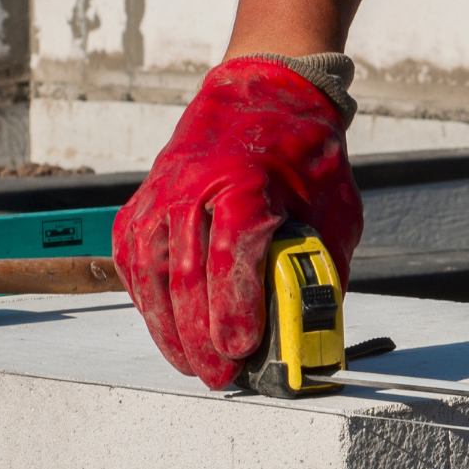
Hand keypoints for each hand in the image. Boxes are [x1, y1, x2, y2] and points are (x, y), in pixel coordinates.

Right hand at [113, 57, 362, 387]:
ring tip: (193, 365)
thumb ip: (322, 269)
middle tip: (220, 374)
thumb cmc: (303, 156)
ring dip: (169, 328)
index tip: (243, 348)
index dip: (235, 307)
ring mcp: (161, 193)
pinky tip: (166, 329)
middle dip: (201, 334)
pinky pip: (134, 261)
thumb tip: (316, 332)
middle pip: (187, 272)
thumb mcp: (334, 209)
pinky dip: (147, 300)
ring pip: (153, 272)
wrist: (263, 93)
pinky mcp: (142, 203)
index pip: (232, 253)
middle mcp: (195, 186)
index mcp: (247, 182)